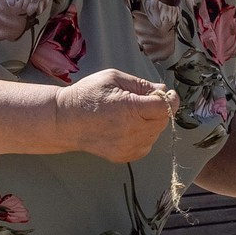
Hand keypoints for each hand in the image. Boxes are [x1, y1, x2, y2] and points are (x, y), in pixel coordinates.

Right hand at [53, 69, 174, 162]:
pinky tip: (128, 126)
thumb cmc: (87, 95)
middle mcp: (132, 131)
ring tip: (131, 113)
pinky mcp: (124, 156)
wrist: (65, 120)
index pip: (165, 106)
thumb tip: (163, 89)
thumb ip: (141, 84)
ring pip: (155, 134)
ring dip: (151, 123)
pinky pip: (146, 145)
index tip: (167, 93)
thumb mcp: (114, 78)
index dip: (170, 98)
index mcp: (130, 108)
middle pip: (163, 121)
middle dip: (159, 109)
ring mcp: (129, 147)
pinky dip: (143, 135)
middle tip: (143, 100)